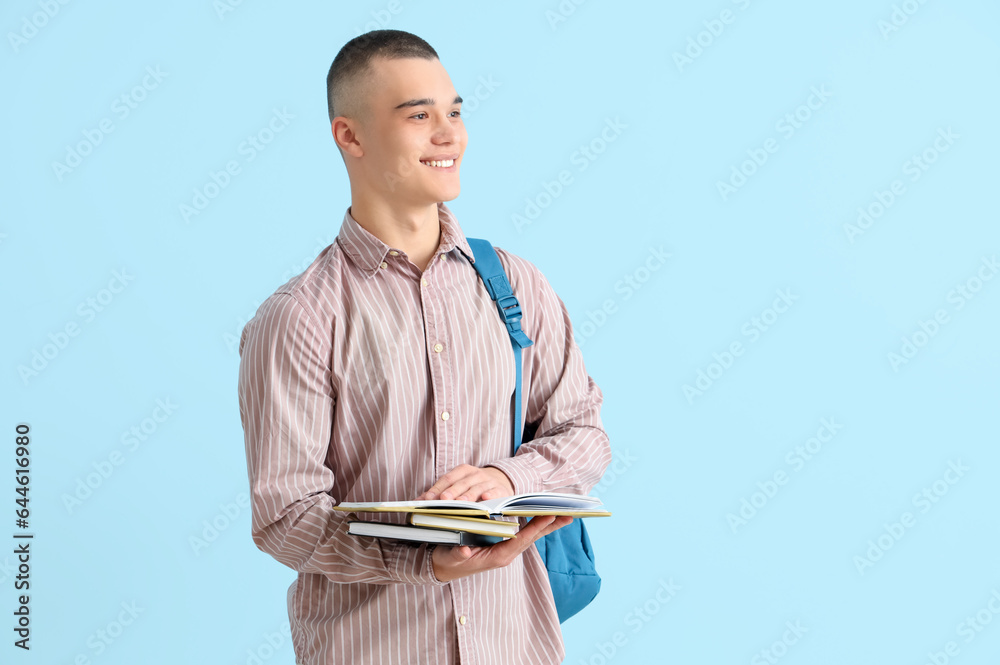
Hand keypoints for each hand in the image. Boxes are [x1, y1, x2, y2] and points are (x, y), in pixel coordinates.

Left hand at [417, 464, 513, 501]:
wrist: (499, 480)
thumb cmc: (473, 485)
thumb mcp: (458, 484)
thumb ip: (439, 492)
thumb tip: (418, 501)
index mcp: (462, 471)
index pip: (448, 479)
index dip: (437, 488)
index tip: (428, 498)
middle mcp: (475, 474)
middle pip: (461, 483)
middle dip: (452, 492)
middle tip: (443, 499)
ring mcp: (488, 482)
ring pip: (477, 488)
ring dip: (468, 496)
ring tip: (461, 503)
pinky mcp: (500, 490)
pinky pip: (495, 492)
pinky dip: (491, 495)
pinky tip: (486, 499)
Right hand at [431, 515, 573, 582]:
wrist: (444, 567)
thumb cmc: (447, 560)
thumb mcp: (450, 557)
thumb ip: (458, 554)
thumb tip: (464, 551)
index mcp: (497, 557)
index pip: (520, 541)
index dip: (534, 528)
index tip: (549, 516)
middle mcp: (506, 553)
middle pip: (532, 538)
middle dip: (550, 526)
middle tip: (569, 514)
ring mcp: (507, 549)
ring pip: (531, 535)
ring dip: (547, 524)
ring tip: (564, 513)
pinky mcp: (505, 544)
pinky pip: (525, 533)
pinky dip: (537, 524)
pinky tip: (546, 515)